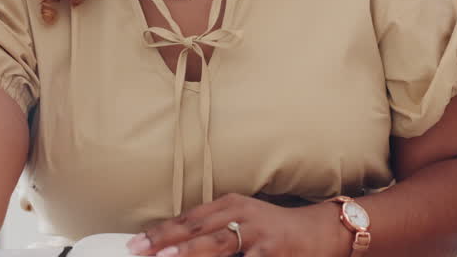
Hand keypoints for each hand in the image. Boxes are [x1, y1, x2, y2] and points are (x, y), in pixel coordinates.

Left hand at [127, 193, 350, 256]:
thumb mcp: (244, 218)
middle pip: (197, 229)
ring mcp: (257, 234)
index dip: (162, 230)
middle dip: (166, 241)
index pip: (189, 217)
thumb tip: (173, 241)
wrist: (319, 230)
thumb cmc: (274, 228)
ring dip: (189, 252)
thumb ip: (213, 226)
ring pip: (217, 245)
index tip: (137, 242)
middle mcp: (242, 215)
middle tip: (142, 250)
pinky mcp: (272, 253)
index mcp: (232, 204)